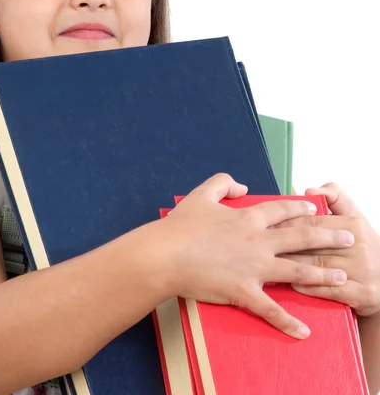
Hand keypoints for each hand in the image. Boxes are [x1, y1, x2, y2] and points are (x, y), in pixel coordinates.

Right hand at [159, 174, 354, 338]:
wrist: (165, 254)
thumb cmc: (181, 225)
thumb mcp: (200, 194)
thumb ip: (222, 183)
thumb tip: (243, 186)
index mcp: (247, 218)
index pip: (282, 210)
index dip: (301, 208)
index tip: (317, 210)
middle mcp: (257, 241)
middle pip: (300, 237)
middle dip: (327, 236)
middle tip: (350, 237)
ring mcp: (253, 267)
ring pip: (296, 270)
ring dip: (322, 274)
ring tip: (343, 276)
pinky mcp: (243, 291)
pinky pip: (270, 309)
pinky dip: (287, 322)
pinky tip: (304, 332)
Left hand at [275, 183, 379, 317]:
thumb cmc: (360, 246)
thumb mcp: (354, 216)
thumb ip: (335, 197)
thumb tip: (309, 191)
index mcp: (354, 224)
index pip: (312, 222)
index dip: (285, 223)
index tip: (265, 225)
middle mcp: (359, 246)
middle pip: (312, 244)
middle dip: (284, 244)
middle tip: (259, 245)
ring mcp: (363, 271)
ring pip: (318, 266)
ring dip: (291, 266)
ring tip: (269, 263)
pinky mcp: (365, 294)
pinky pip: (331, 290)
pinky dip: (310, 287)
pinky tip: (293, 283)